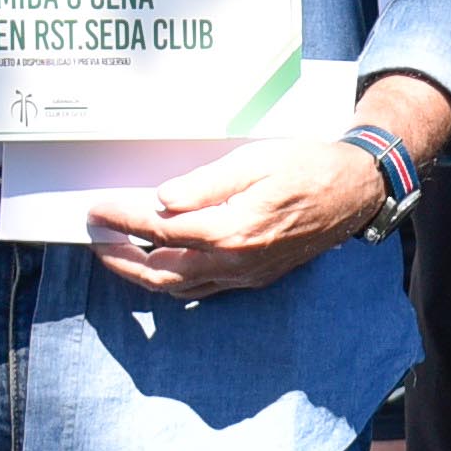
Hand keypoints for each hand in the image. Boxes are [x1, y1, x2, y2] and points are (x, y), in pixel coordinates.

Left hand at [82, 138, 388, 297]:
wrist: (356, 191)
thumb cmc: (308, 166)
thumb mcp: (254, 160)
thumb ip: (205, 183)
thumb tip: (162, 200)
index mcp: (232, 229)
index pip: (159, 229)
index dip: (121, 219)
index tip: (97, 210)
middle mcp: (236, 261)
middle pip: (160, 272)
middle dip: (119, 259)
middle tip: (93, 241)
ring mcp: (245, 275)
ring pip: (179, 288)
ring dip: (141, 276)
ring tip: (116, 256)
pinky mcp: (254, 277)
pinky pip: (202, 289)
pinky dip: (171, 282)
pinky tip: (160, 266)